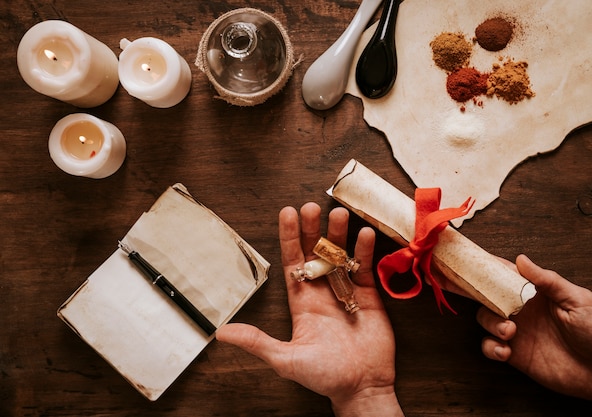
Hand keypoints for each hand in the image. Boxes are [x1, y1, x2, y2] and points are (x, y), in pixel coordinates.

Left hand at [216, 203, 403, 416]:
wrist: (361, 387)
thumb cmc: (323, 376)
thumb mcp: (285, 359)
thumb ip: (257, 341)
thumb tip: (221, 333)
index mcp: (302, 301)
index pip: (292, 262)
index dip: (289, 237)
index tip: (287, 213)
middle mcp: (322, 291)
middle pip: (315, 252)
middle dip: (312, 229)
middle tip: (310, 206)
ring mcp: (345, 290)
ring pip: (340, 254)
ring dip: (338, 234)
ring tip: (337, 213)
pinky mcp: (368, 295)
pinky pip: (365, 267)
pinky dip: (365, 250)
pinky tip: (364, 233)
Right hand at [477, 254, 591, 415]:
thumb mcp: (579, 300)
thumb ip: (549, 281)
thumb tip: (522, 260)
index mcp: (537, 292)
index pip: (507, 274)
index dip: (489, 268)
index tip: (473, 263)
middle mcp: (523, 309)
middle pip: (488, 294)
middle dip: (475, 291)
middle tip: (469, 292)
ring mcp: (517, 331)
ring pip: (485, 317)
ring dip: (490, 322)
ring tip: (509, 331)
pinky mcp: (515, 354)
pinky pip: (490, 346)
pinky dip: (491, 347)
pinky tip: (505, 350)